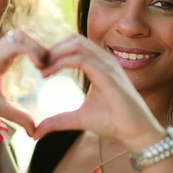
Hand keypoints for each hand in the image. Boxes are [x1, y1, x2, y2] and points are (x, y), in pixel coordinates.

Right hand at [0, 28, 47, 136]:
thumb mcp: (3, 109)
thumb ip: (20, 116)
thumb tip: (34, 131)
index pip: (23, 41)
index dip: (39, 50)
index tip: (48, 68)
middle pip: (25, 32)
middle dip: (41, 45)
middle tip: (49, 64)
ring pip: (22, 34)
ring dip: (38, 46)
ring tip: (44, 65)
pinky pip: (18, 44)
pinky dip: (32, 51)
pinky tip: (39, 66)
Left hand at [34, 34, 164, 150]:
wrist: (136, 133)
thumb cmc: (113, 123)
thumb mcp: (78, 119)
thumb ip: (57, 121)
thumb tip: (35, 132)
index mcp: (100, 65)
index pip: (75, 45)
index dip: (55, 51)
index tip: (40, 67)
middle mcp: (105, 60)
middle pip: (74, 39)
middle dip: (53, 49)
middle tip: (38, 66)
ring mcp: (108, 65)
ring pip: (77, 44)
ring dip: (55, 53)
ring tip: (42, 69)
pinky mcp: (109, 75)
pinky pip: (81, 59)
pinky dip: (62, 62)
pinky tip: (49, 72)